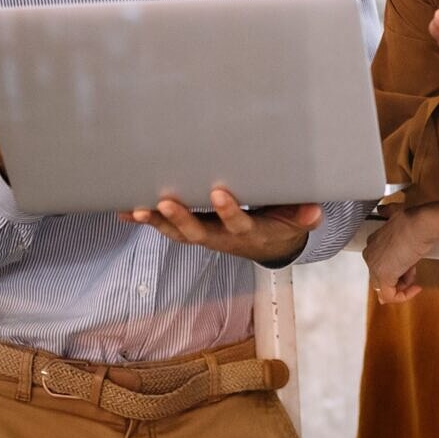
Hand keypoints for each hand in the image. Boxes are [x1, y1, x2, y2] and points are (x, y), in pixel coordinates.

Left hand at [123, 187, 321, 265]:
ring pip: (178, 233)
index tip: (219, 193)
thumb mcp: (296, 220)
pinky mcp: (191, 231)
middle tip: (165, 203)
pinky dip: (146, 221)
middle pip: (198, 233)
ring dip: (156, 222)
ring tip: (137, 209)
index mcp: (249, 233)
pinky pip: (166, 228)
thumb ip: (303, 214)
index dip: (228, 212)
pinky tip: (124, 211)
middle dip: (181, 219)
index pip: (238, 225)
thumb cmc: (282, 223)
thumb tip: (314, 212)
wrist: (270, 244)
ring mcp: (205, 236)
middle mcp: (223, 238)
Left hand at [363, 207, 431, 303]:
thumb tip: (382, 209)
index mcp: (372, 242)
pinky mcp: (383, 277)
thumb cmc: (414, 221)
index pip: (381, 263)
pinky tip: (416, 288)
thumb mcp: (397, 214)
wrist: (420, 225)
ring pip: (386, 287)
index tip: (411, 264)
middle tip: (414, 268)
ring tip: (415, 273)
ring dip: (404, 285)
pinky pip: (390, 296)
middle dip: (401, 276)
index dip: (399, 267)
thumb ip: (388, 212)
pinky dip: (404, 296)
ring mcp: (375, 266)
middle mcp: (370, 254)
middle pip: (383, 277)